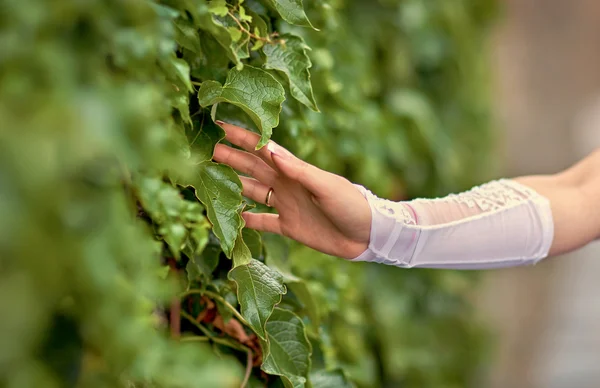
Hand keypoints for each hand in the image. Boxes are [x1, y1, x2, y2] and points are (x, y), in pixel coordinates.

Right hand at [212, 121, 371, 258]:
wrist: (366, 234)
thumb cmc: (350, 203)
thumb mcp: (325, 184)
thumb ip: (298, 170)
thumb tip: (270, 149)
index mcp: (293, 169)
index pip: (261, 148)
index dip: (240, 136)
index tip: (218, 125)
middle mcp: (285, 183)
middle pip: (250, 167)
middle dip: (227, 157)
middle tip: (201, 150)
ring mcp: (285, 204)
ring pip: (251, 191)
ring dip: (231, 184)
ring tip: (207, 179)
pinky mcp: (288, 225)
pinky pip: (261, 221)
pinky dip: (246, 220)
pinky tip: (229, 218)